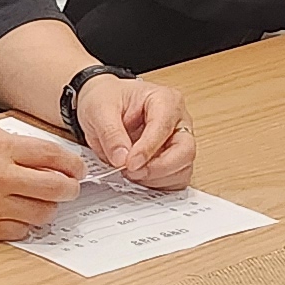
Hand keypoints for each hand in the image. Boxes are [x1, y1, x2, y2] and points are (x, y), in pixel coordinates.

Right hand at [0, 117, 87, 240]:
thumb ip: (15, 145)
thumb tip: (50, 159)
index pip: (52, 157)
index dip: (72, 164)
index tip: (77, 169)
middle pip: (55, 188)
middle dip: (70, 188)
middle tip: (70, 187)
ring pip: (42, 213)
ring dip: (49, 208)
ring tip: (43, 201)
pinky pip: (20, 231)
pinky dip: (26, 224)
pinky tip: (20, 213)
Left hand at [74, 76, 194, 189]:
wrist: (104, 105)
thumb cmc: (107, 99)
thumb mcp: (99, 110)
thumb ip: (111, 134)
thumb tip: (121, 158)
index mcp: (165, 100)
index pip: (164, 127)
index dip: (147, 149)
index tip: (129, 163)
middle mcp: (178, 121)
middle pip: (185, 151)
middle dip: (158, 168)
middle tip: (132, 171)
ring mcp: (178, 142)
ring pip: (182, 169)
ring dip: (156, 178)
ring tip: (130, 172)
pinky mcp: (174, 160)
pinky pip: (176, 180)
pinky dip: (158, 184)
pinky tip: (139, 177)